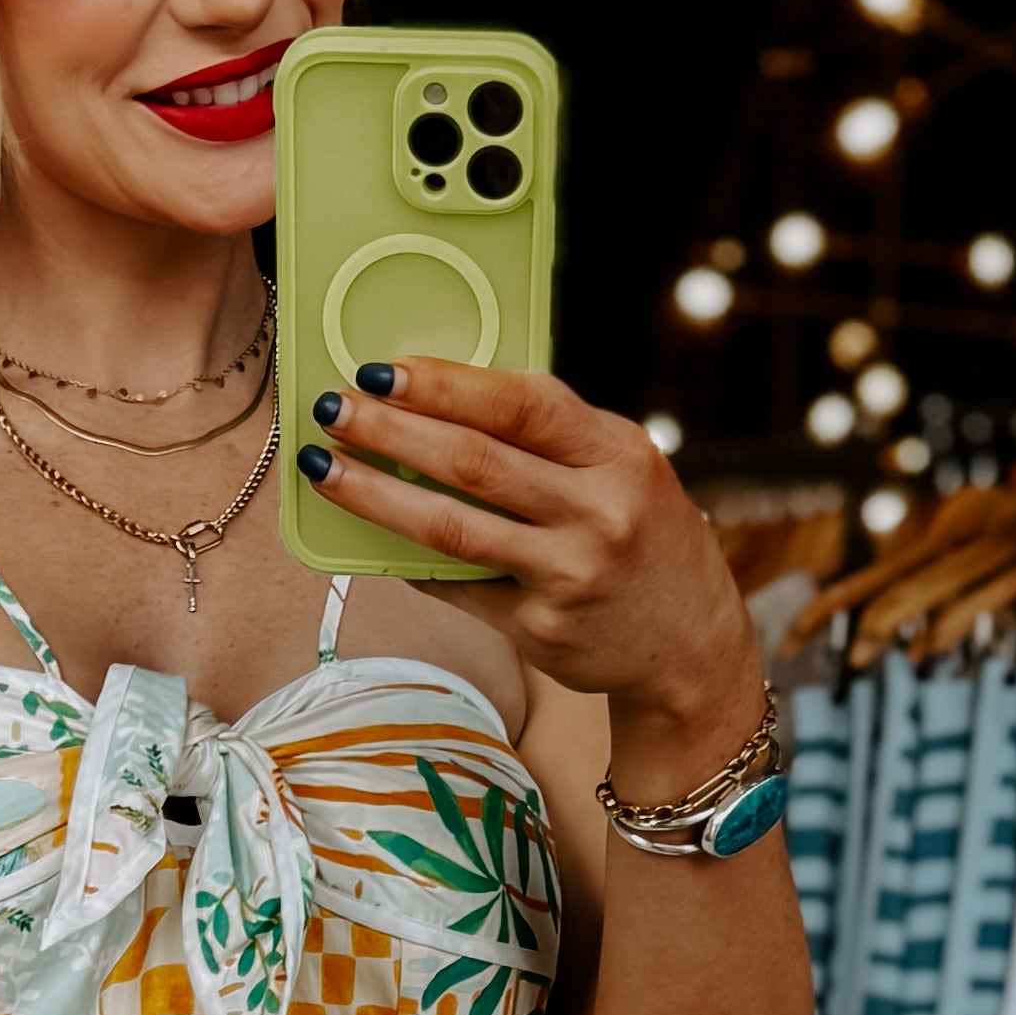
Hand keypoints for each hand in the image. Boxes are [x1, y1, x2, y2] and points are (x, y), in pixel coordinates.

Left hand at [298, 361, 761, 749]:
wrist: (689, 646)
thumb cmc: (641, 540)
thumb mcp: (621, 472)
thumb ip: (550, 441)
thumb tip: (439, 406)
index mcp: (618, 453)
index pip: (522, 403)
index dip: (445, 384)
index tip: (383, 368)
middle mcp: (598, 511)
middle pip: (475, 462)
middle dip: (392, 430)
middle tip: (333, 408)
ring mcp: (569, 574)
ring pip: (452, 528)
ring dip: (376, 495)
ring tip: (326, 468)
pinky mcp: (541, 628)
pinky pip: (458, 586)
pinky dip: (411, 561)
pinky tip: (372, 540)